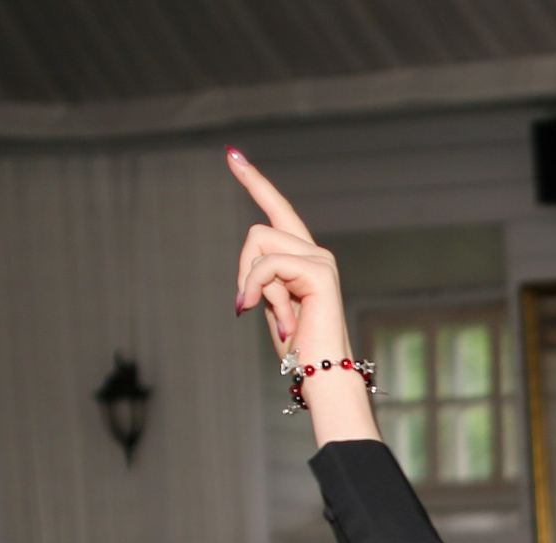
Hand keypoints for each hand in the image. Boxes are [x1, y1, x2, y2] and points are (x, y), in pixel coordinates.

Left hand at [227, 149, 345, 360]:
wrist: (323, 376)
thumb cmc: (298, 349)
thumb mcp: (270, 305)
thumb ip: (260, 277)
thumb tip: (248, 264)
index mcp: (304, 257)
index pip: (277, 209)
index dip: (255, 182)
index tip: (232, 154)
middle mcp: (316, 252)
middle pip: (257, 231)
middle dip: (244, 269)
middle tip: (252, 307)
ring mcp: (320, 260)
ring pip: (259, 245)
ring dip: (254, 284)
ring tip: (277, 317)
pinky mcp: (319, 271)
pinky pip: (267, 265)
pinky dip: (259, 289)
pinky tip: (273, 316)